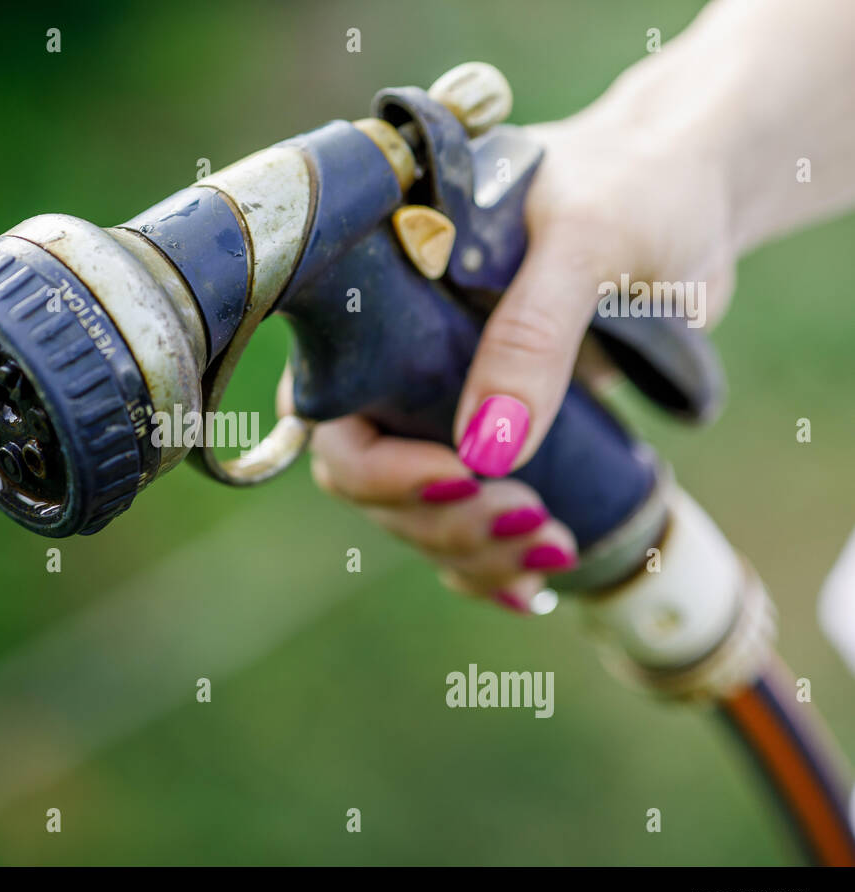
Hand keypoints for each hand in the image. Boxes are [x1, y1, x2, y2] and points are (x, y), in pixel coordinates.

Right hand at [286, 103, 737, 612]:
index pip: (327, 407)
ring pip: (415, 512)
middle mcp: (395, 359)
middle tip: (524, 516)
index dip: (374, 463)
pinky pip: (466, 519)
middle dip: (434, 519)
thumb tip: (484, 451)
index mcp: (380, 299)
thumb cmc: (628, 185)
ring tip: (552, 545)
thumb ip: (532, 333)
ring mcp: (441, 403)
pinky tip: (532, 582)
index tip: (458, 475)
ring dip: (469, 550)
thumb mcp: (583, 239)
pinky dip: (490, 562)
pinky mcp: (495, 436)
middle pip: (366, 477)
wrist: (687, 192)